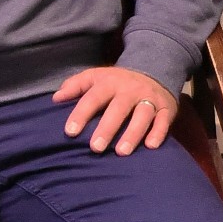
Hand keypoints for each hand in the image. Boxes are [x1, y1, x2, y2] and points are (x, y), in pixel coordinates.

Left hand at [54, 65, 175, 154]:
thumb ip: (75, 85)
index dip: (81, 114)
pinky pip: (163, 121)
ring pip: (142, 115)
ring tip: (121, 152)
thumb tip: (56, 98)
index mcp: (110, 82)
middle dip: (107, 128)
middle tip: (95, 148)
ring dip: (133, 133)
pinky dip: (158, 133)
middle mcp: (131, 90)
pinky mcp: (166, 108)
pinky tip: (150, 147)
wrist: (156, 69)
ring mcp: (150, 99)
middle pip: (119, 108)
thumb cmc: (118, 81)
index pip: (93, 98)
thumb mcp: (96, 76)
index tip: (70, 132)